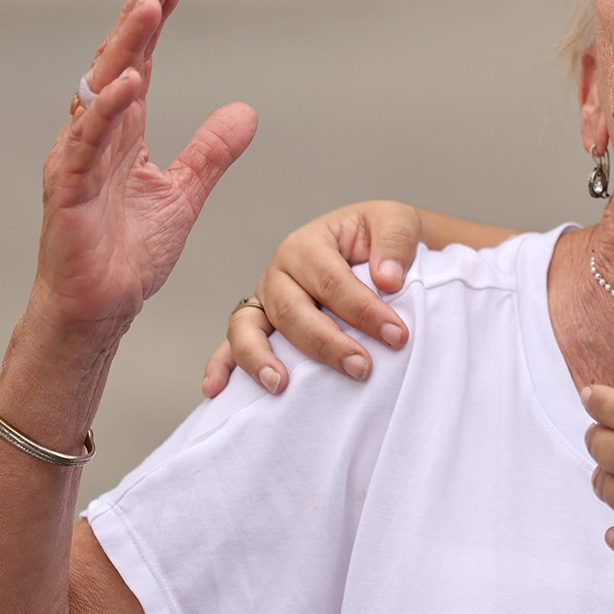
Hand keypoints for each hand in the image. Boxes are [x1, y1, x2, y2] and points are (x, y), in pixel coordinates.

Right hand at [33, 0, 256, 332]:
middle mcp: (93, 138)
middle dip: (136, 19)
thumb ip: (211, 152)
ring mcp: (76, 162)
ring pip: (99, 93)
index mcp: (120, 135)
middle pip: (115, 65)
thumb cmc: (129, 255)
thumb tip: (246, 111)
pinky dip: (106, 112)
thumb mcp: (184, 194)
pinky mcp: (67, 192)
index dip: (152, 26)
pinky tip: (129, 83)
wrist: (100, 309)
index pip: (137, 66)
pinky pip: (86, 144)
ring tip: (147, 8)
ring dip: (124, 49)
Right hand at [201, 201, 422, 394]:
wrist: (369, 246)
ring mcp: (264, 300)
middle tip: (361, 368)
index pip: (332, 281)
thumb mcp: (397, 223)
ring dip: (260, 358)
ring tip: (281, 386)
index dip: (364, 310)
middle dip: (326, 343)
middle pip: (292, 310)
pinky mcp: (259, 325)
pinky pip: (231, 345)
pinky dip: (220, 366)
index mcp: (308, 244)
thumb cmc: (378, 237)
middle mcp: (279, 273)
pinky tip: (216, 390)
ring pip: (249, 328)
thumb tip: (387, 280)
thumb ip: (395, 243)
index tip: (397, 335)